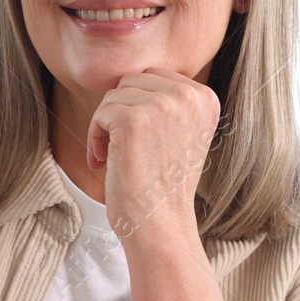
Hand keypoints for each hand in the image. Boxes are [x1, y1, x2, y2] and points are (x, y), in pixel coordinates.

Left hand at [85, 69, 220, 239]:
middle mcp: (189, 96)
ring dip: (105, 126)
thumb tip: (133, 75)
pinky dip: (94, 138)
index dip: (138, 106)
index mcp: (205, 97)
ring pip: (113, 95)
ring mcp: (162, 106)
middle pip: (132, 81)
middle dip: (120, 112)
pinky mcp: (133, 120)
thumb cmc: (164, 184)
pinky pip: (100, 113)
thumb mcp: (181, 133)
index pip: (154, 77)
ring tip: (113, 156)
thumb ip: (169, 102)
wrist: (161, 224)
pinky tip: (104, 162)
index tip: (139, 139)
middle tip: (122, 147)